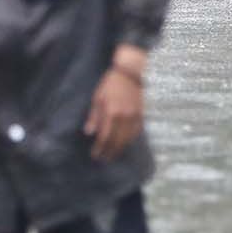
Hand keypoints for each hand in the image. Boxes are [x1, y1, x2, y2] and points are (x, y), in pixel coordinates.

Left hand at [85, 45, 146, 160]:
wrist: (131, 73)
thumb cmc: (111, 83)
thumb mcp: (98, 97)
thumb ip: (94, 116)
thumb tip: (89, 133)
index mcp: (111, 113)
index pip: (104, 137)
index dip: (100, 148)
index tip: (95, 155)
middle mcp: (124, 117)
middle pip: (116, 141)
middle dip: (109, 152)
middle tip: (104, 159)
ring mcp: (134, 117)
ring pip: (128, 139)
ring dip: (120, 149)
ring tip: (113, 155)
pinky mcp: (142, 115)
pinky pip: (136, 133)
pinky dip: (129, 141)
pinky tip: (125, 144)